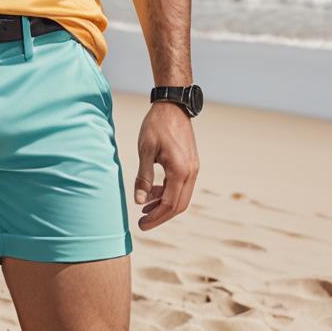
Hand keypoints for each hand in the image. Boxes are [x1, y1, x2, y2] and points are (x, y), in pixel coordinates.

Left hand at [134, 101, 199, 230]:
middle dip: (160, 216)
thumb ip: (143, 177)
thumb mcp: (145, 149)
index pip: (169, 205)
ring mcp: (193, 168)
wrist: (173, 105)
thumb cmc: (156, 125)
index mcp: (180, 171)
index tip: (141, 225)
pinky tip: (154, 192)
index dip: (155, 218)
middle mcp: (191, 172)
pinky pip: (181, 185)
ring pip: (181, 196)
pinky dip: (169, 192)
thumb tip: (139, 202)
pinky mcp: (191, 163)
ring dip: (164, 205)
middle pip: (178, 205)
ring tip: (145, 208)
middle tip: (142, 222)